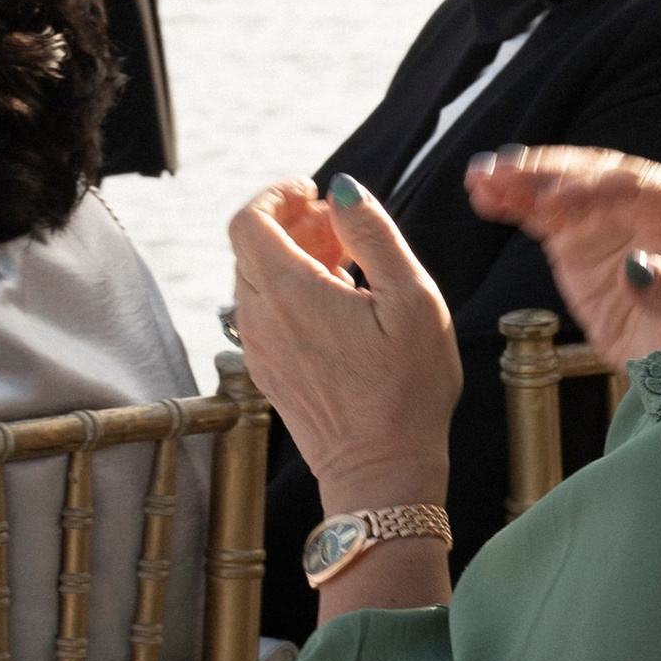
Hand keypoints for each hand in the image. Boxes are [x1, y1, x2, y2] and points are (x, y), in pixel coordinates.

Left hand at [227, 174, 460, 514]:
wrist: (382, 472)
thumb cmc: (408, 389)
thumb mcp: (412, 299)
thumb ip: (374, 234)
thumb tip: (343, 188)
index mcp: (289, 293)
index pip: (247, 220)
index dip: (276, 194)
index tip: (313, 192)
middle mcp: (260, 319)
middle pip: (250, 246)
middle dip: (290, 222)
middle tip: (340, 225)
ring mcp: (258, 349)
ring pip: (254, 279)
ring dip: (290, 256)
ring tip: (345, 262)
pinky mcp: (267, 372)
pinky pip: (263, 312)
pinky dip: (288, 290)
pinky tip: (336, 303)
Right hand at [463, 142, 660, 358]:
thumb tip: (637, 267)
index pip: (637, 183)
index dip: (591, 188)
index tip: (551, 205)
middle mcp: (650, 201)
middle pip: (594, 173)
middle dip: (547, 172)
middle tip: (503, 174)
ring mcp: (608, 214)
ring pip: (563, 184)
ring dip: (521, 177)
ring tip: (481, 178)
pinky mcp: (577, 234)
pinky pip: (541, 210)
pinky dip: (513, 201)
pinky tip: (483, 194)